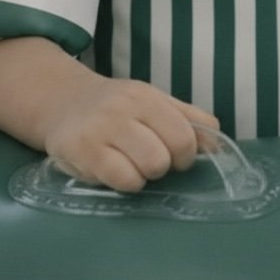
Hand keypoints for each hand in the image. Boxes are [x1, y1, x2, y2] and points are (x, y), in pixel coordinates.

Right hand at [41, 74, 218, 192]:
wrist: (61, 101)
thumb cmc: (115, 107)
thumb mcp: (153, 102)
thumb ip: (188, 119)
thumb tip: (218, 147)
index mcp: (145, 96)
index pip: (185, 134)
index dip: (186, 154)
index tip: (174, 156)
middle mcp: (123, 109)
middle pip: (167, 156)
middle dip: (163, 166)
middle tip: (148, 160)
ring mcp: (100, 129)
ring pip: (147, 169)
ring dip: (143, 175)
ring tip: (130, 164)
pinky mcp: (81, 151)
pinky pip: (122, 180)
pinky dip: (124, 183)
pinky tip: (113, 171)